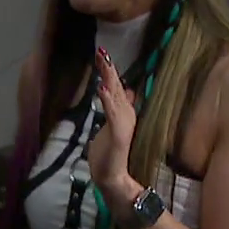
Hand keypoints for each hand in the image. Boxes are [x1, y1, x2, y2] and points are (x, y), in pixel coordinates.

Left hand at [87, 46, 139, 193]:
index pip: (116, 87)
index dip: (109, 70)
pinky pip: (112, 114)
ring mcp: (124, 123)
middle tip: (101, 51)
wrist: (112, 178)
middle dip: (108, 69)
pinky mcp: (119, 134)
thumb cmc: (109, 154)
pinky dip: (108, 100)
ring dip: (109, 79)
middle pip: (117, 87)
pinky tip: (103, 88)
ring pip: (116, 96)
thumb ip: (116, 109)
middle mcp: (127, 114)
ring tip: (104, 62)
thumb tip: (123, 91)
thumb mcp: (111, 125)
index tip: (102, 53)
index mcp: (123, 112)